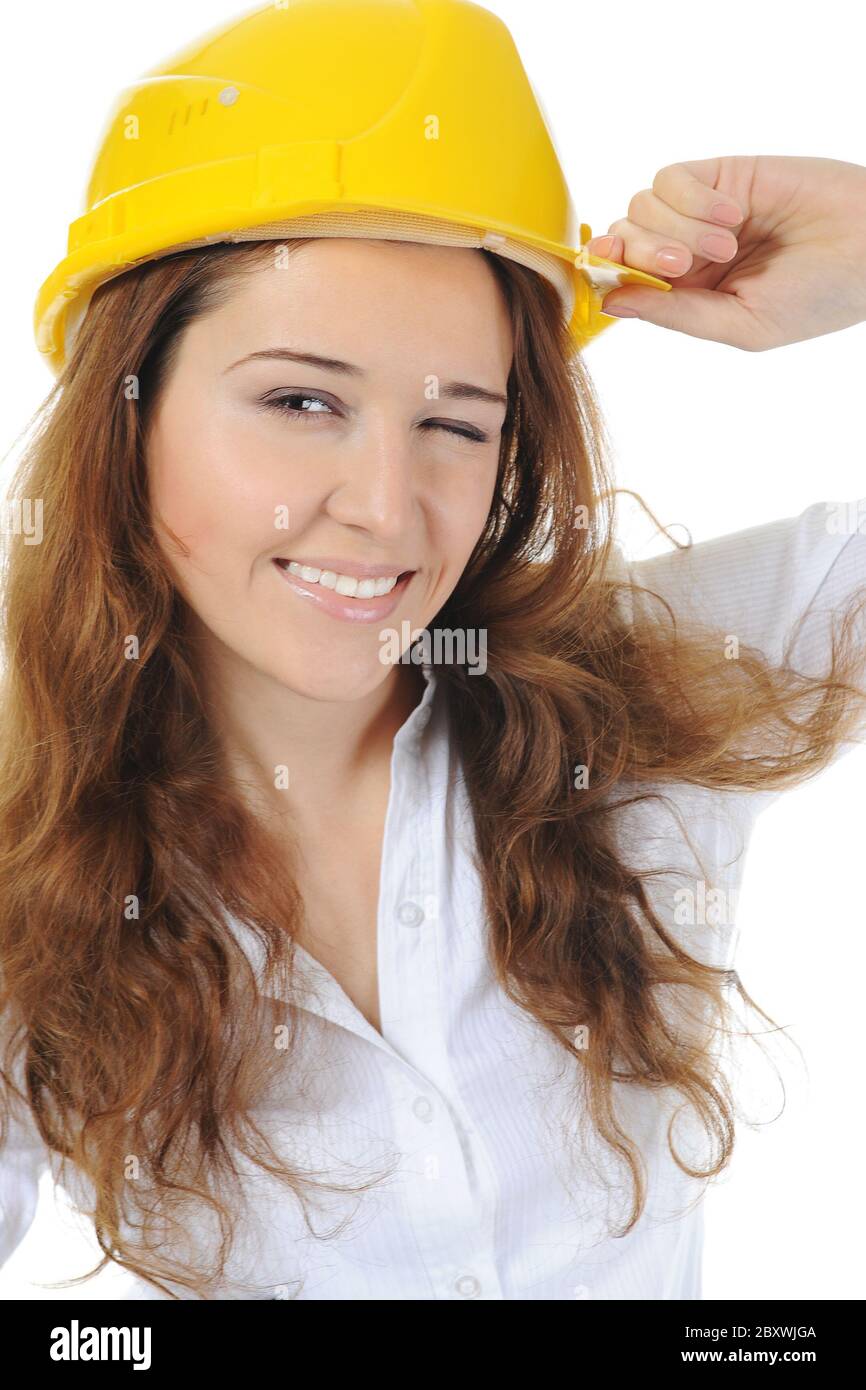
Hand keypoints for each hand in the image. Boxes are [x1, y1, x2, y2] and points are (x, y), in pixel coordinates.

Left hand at [585, 156, 865, 349]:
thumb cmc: (816, 297)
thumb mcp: (740, 323)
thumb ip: (675, 313)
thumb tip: (611, 301)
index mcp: (688, 296)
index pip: (624, 280)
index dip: (606, 274)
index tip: (605, 274)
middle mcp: (687, 252)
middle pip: (624, 240)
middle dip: (642, 253)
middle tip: (684, 266)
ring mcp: (701, 212)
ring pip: (641, 207)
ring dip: (676, 228)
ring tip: (727, 243)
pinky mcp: (721, 175)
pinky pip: (671, 177)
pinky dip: (693, 197)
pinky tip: (734, 214)